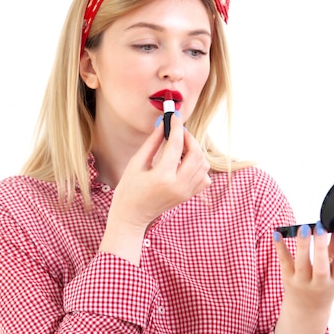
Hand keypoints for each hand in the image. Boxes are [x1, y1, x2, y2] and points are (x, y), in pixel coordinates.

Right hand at [108, 113, 210, 229]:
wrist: (132, 216)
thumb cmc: (129, 190)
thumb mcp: (136, 163)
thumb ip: (152, 143)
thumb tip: (164, 125)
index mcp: (162, 177)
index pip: (175, 145)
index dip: (176, 127)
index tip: (174, 117)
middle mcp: (178, 185)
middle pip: (196, 154)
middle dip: (189, 138)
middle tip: (179, 132)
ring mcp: (186, 192)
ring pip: (203, 165)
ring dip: (195, 151)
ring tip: (180, 147)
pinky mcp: (188, 196)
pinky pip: (204, 177)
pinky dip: (199, 166)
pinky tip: (184, 163)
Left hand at [273, 221, 333, 333]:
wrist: (307, 309)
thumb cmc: (324, 283)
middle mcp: (320, 284)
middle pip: (321, 267)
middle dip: (320, 246)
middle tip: (319, 226)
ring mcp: (302, 283)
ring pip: (302, 265)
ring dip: (303, 245)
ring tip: (304, 227)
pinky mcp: (288, 279)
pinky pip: (284, 262)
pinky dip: (280, 247)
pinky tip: (277, 233)